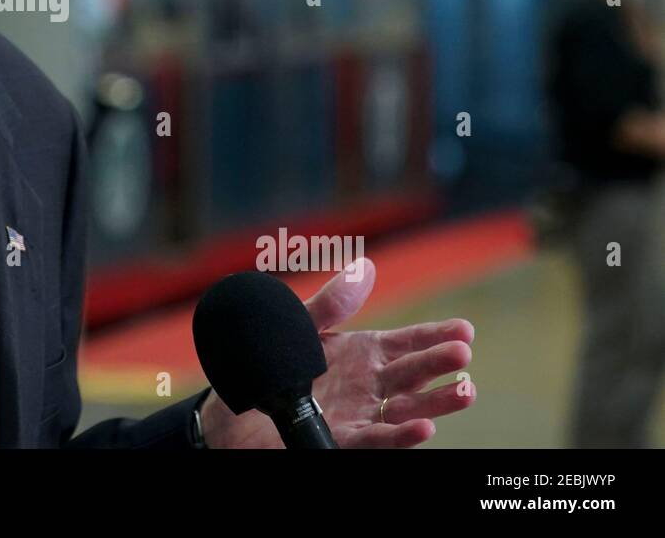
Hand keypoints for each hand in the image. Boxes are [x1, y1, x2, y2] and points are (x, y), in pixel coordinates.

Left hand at [199, 258, 475, 447]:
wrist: (240, 408)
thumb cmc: (274, 363)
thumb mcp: (302, 326)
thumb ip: (332, 302)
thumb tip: (365, 267)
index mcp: (365, 353)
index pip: (410, 343)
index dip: (436, 336)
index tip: (465, 330)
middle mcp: (370, 384)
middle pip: (414, 374)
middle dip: (440, 364)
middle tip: (463, 354)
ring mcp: (360, 412)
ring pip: (407, 409)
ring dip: (437, 402)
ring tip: (465, 391)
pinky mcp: (344, 439)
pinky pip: (378, 438)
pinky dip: (402, 434)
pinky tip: (425, 427)